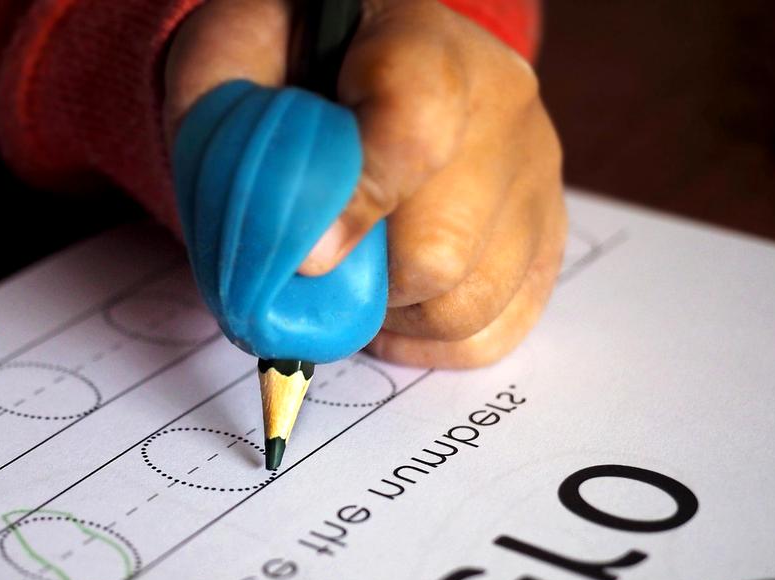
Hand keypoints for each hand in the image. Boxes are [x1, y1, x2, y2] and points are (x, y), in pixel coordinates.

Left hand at [164, 0, 565, 367]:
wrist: (364, 48)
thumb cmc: (292, 58)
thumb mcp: (233, 56)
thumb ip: (228, 127)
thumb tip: (280, 256)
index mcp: (419, 42)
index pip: (414, 128)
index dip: (357, 209)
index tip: (306, 257)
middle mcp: (501, 105)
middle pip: (443, 247)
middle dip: (362, 283)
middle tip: (320, 268)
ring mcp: (533, 172)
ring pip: (472, 301)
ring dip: (396, 317)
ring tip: (361, 281)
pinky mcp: (546, 231)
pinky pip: (500, 327)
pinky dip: (433, 342)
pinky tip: (396, 310)